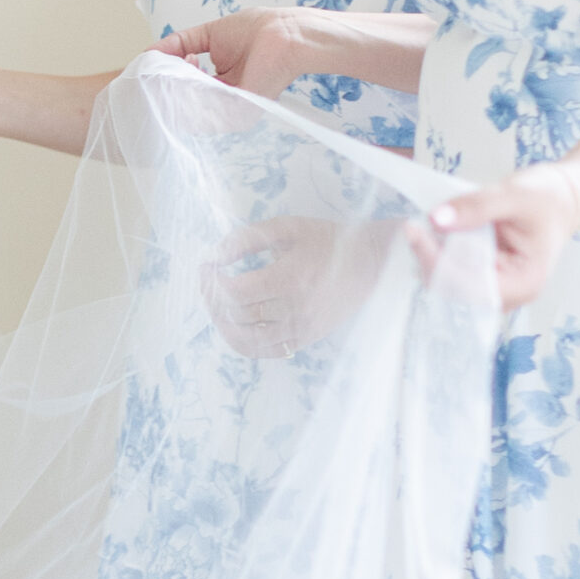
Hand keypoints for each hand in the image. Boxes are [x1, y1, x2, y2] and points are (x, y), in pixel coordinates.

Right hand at [156, 8, 318, 100]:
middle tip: (153, 70)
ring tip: (169, 67)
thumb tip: (149, 52)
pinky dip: (187, 91)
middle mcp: (224, 98)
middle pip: (186, 101)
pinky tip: (179, 71)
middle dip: (167, 84)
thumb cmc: (255, 30)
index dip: (166, 76)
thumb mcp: (207, 34)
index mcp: (220, 82)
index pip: (186, 87)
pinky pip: (205, 107)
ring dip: (175, 87)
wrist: (285, 33)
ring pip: (192, 106)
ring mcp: (231, 105)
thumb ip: (180, 45)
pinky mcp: (239, 108)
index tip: (151, 64)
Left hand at [201, 215, 397, 356]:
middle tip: (207, 280)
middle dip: (212, 298)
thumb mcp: (287, 227)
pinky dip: (243, 341)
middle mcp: (295, 309)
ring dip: (222, 322)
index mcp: (290, 279)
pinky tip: (235, 324)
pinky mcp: (307, 338)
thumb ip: (247, 238)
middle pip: (238, 316)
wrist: (373, 262)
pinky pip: (266, 351)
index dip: (212, 281)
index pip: (236, 292)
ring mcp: (302, 329)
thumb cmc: (328, 240)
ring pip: (247, 340)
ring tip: (216, 303)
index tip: (207, 266)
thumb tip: (215, 255)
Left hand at [404, 163, 579, 308]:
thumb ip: (476, 207)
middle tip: (415, 225)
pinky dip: (438, 252)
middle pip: (454, 290)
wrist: (560, 200)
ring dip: (431, 255)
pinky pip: (451, 271)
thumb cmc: (546, 199)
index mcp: (524, 283)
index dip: (438, 263)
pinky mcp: (482, 276)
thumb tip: (436, 219)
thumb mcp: (513, 194)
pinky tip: (437, 232)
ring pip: (447, 283)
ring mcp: (494, 287)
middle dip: (430, 258)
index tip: (415, 230)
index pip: (470, 287)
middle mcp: (508, 294)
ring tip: (425, 227)